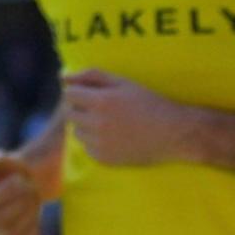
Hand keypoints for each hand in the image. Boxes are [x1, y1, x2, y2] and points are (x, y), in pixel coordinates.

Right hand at [0, 144, 54, 234]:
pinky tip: (34, 216)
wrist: (27, 186)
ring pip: (10, 234)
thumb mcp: (6, 161)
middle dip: (19, 205)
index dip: (4, 192)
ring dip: (28, 216)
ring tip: (34, 200)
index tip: (21, 179)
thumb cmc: (13, 172)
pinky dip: (32, 232)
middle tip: (32, 189)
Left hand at [60, 71, 202, 168]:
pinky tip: (115, 137)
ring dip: (87, 126)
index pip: (70, 94)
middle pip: (70, 113)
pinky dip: (95, 142)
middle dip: (81, 108)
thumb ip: (91, 76)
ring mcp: (99, 143)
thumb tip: (63, 77)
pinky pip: (87, 147)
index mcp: (101, 101)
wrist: (172, 133)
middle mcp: (97, 124)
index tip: (94, 94)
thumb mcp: (123, 83)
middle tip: (103, 108)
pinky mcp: (103, 158)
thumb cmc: (148, 103)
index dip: (80, 92)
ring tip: (111, 123)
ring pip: (77, 131)